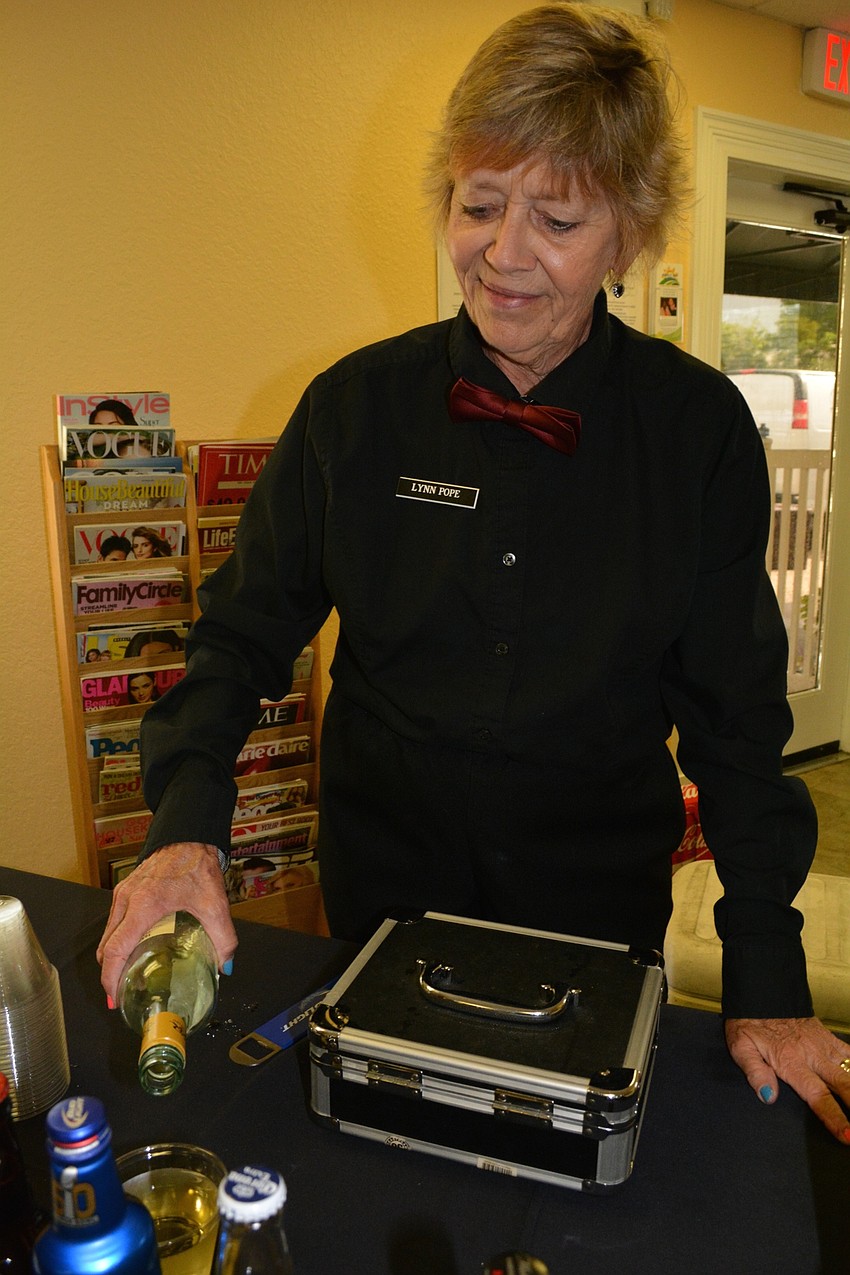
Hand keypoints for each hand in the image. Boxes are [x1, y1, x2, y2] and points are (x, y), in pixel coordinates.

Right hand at [96, 842, 237, 1004]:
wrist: (188, 835)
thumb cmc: (197, 865)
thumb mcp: (215, 904)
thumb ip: (224, 937)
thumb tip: (225, 965)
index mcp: (144, 905)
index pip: (115, 950)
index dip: (110, 978)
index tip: (114, 998)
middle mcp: (126, 900)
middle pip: (105, 947)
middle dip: (109, 975)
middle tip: (120, 996)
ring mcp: (122, 893)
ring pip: (107, 935)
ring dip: (111, 958)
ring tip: (126, 978)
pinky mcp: (124, 890)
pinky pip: (113, 922)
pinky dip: (116, 941)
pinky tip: (132, 951)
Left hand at [725, 1016, 849, 1144]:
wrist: (762, 992)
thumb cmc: (750, 1022)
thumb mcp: (741, 1046)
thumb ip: (755, 1072)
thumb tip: (768, 1097)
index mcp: (791, 1062)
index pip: (817, 1096)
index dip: (834, 1118)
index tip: (847, 1136)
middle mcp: (812, 1055)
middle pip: (844, 1084)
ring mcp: (823, 1044)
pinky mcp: (828, 1036)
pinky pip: (849, 1051)